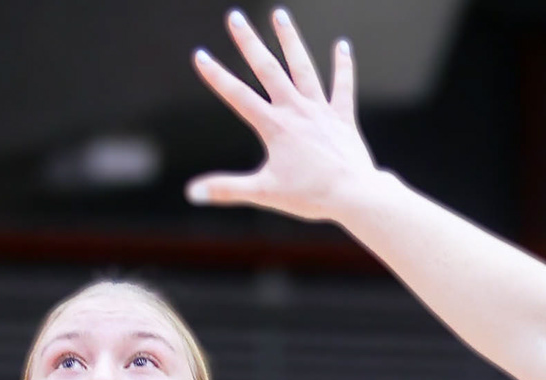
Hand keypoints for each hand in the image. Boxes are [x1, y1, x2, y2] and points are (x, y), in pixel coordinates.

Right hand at [188, 11, 380, 224]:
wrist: (353, 194)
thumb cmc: (309, 196)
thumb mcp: (263, 194)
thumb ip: (227, 189)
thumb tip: (192, 193)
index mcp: (275, 127)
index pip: (238, 96)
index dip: (217, 76)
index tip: (200, 55)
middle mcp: (296, 110)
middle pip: (268, 69)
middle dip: (249, 42)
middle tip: (235, 16)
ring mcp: (320, 110)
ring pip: (302, 67)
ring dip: (290, 39)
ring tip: (280, 15)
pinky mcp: (342, 116)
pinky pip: (343, 85)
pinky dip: (343, 65)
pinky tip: (341, 44)